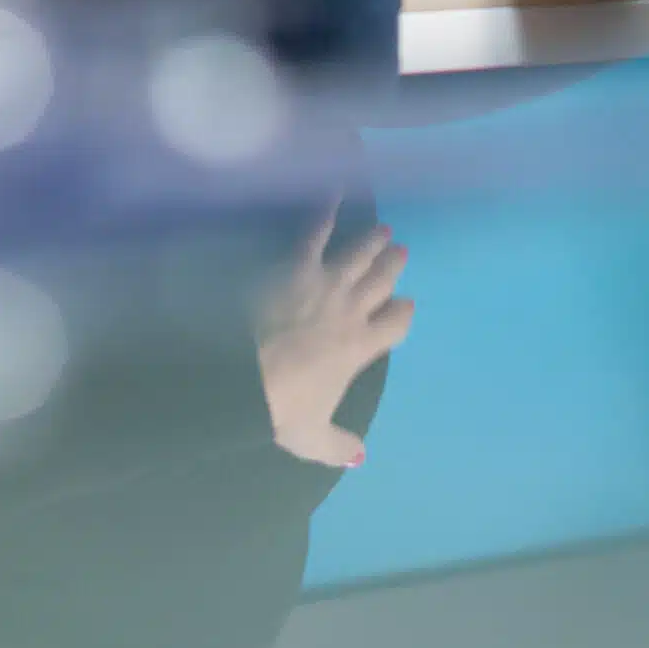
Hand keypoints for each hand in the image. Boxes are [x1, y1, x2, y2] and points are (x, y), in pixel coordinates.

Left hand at [255, 208, 413, 467]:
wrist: (243, 377)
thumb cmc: (280, 409)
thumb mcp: (310, 437)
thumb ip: (338, 445)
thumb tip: (360, 458)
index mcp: (361, 348)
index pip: (396, 324)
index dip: (402, 314)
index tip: (405, 308)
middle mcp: (351, 310)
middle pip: (382, 282)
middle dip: (393, 267)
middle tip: (401, 252)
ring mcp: (326, 284)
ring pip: (359, 255)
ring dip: (372, 242)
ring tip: (383, 230)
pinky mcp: (296, 266)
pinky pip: (315, 232)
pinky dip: (325, 209)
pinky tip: (334, 190)